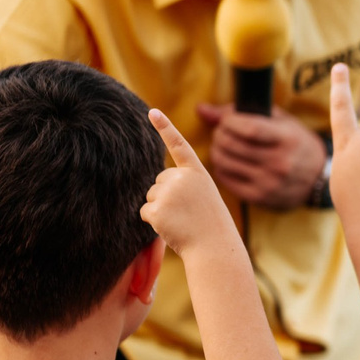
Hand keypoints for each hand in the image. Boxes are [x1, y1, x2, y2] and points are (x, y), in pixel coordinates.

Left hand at [142, 109, 237, 253]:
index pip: (178, 145)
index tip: (152, 111)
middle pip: (159, 180)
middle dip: (167, 195)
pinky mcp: (156, 209)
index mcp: (197, 173)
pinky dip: (154, 221)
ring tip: (182, 221)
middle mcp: (182, 178)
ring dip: (161, 209)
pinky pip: (145, 211)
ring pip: (151, 195)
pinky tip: (172, 227)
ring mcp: (168, 192)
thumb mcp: (203, 198)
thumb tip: (154, 193)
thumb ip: (183, 187)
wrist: (215, 248)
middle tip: (187, 213)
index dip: (165, 127)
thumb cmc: (210, 226)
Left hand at [196, 101, 327, 209]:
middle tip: (221, 132)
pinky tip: (227, 162)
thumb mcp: (279, 121)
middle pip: (232, 145)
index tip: (227, 119)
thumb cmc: (295, 142)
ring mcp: (269, 183)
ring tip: (222, 145)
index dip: (229, 121)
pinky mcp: (260, 197)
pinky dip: (221, 168)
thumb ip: (242, 112)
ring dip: (217, 150)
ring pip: (225, 162)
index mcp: (287, 140)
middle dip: (219, 134)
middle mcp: (280, 163)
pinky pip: (227, 179)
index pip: (249, 129)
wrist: (318, 178)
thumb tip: (201, 109)